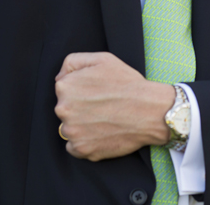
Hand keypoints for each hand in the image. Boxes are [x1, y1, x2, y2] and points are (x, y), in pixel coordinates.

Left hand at [54, 52, 174, 160]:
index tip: (96, 93)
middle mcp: (63, 109)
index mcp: (65, 87)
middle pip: (65, 109)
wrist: (149, 111)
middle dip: (80, 108)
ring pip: (69, 128)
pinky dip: (86, 142)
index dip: (82, 90)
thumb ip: (73, 62)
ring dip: (82, 126)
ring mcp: (72, 131)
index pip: (64, 89)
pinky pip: (75, 147)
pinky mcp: (82, 150)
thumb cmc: (128, 84)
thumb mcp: (102, 59)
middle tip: (102, 106)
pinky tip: (101, 133)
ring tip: (104, 119)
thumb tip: (60, 77)